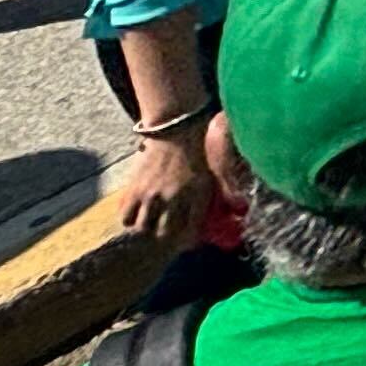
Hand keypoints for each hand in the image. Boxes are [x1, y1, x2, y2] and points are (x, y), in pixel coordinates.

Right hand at [119, 126, 219, 247]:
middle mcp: (173, 198)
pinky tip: (135, 212)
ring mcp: (151, 194)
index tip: (184, 238)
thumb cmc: (199, 147)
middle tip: (164, 230)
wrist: (176, 126)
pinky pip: (125, 215)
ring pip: (141, 228)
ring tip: (148, 222)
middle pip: (162, 234)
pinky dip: (128, 217)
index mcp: (196, 195)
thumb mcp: (216, 169)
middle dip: (164, 236)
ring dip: (145, 227)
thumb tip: (240, 208)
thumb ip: (227, 189)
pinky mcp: (134, 187)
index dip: (186, 240)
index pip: (189, 232)